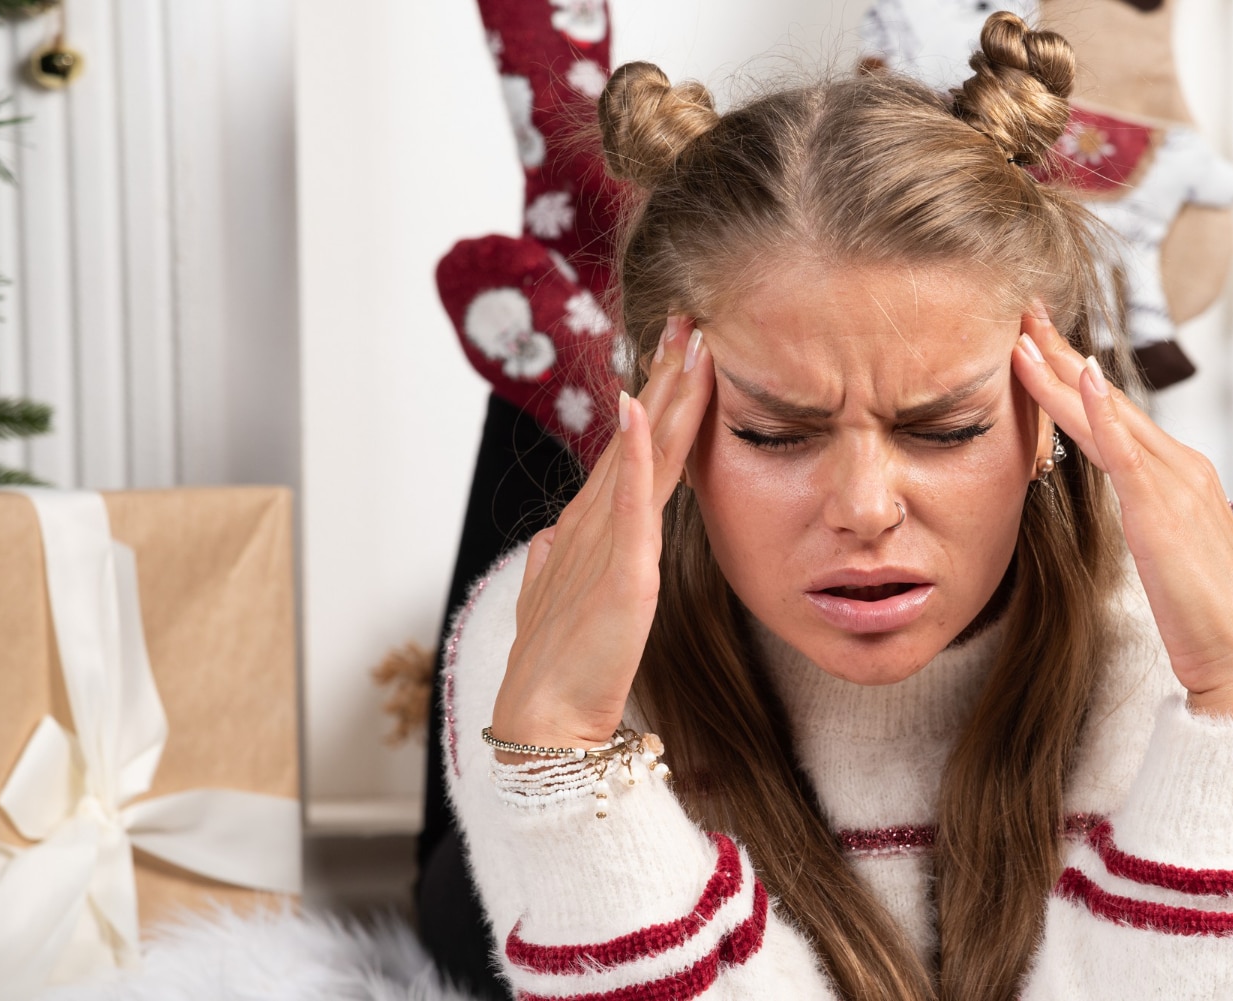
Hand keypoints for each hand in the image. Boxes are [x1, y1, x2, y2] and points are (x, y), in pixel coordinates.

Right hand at [491, 317, 713, 749]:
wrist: (545, 718)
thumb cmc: (557, 667)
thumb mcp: (559, 601)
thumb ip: (556, 566)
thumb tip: (549, 540)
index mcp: (592, 528)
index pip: (632, 451)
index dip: (655, 400)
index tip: (677, 354)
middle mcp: (597, 522)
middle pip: (641, 436)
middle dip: (665, 376)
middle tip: (687, 319)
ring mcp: (607, 540)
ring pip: (642, 454)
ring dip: (663, 395)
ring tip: (682, 342)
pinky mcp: (620, 569)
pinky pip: (628, 500)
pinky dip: (632, 453)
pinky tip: (638, 410)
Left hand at [1012, 309, 1232, 723]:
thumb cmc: (1204, 618)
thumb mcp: (1164, 554)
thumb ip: (1143, 518)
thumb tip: (1116, 505)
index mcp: (1177, 477)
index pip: (1114, 415)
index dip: (1072, 377)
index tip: (1035, 345)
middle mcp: (1179, 468)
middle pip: (1107, 400)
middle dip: (1061, 355)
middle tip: (1022, 314)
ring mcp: (1174, 483)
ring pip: (1106, 414)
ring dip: (1062, 371)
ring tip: (1024, 335)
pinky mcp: (1163, 509)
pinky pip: (1124, 450)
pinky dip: (1098, 411)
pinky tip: (1077, 376)